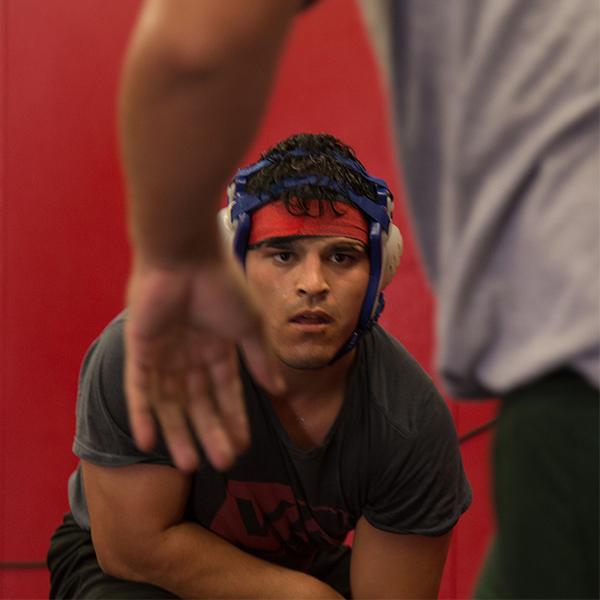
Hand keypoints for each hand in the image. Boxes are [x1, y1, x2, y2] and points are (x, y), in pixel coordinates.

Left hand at [124, 253, 282, 471]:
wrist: (185, 255)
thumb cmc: (223, 286)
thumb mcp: (249, 326)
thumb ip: (260, 359)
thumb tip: (278, 389)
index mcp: (217, 348)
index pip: (226, 392)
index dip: (233, 419)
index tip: (242, 447)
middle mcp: (190, 356)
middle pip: (198, 404)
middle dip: (209, 432)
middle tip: (219, 464)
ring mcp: (163, 354)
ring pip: (170, 403)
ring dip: (177, 432)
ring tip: (188, 464)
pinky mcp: (139, 350)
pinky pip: (138, 389)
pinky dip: (142, 413)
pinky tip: (148, 441)